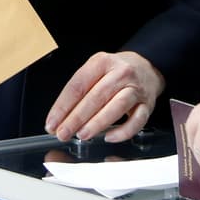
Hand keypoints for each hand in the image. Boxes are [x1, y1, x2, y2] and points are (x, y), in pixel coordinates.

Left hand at [45, 51, 165, 142]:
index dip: (62, 106)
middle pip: (95, 97)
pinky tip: (109, 137)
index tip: (52, 122)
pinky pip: (137, 120)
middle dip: (76, 118)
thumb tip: (61, 117)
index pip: (78, 85)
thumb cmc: (115, 72)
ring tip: (82, 135)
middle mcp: (120, 73)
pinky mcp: (147, 104)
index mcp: (101, 62)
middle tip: (63, 133)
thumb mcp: (95, 70)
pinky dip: (123, 131)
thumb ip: (80, 90)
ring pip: (116, 107)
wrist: (146, 67)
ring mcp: (135, 89)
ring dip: (97, 124)